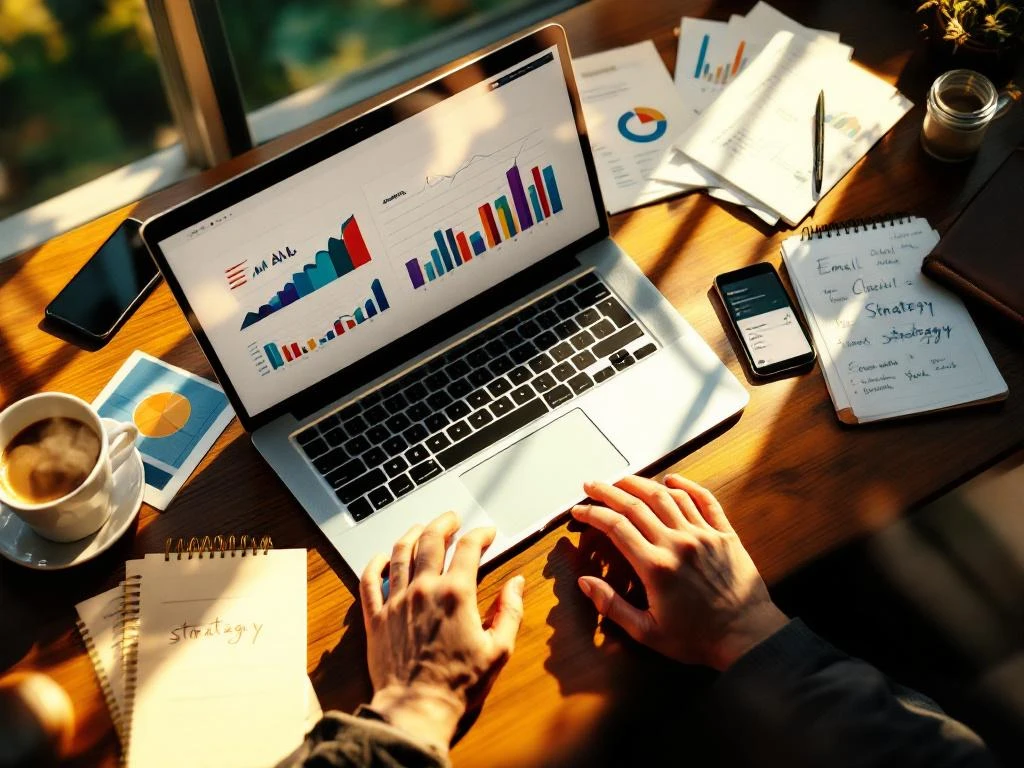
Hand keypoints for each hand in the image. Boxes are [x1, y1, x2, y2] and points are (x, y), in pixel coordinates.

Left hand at [359, 512, 524, 754]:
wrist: (417, 708)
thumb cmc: (458, 684)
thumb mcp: (498, 649)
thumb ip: (510, 611)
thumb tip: (516, 584)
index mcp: (456, 594)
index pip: (468, 548)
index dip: (480, 534)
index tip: (486, 533)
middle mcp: (424, 589)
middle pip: (431, 540)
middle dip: (444, 523)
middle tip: (452, 518)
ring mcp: (397, 601)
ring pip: (400, 552)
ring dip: (412, 534)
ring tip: (421, 527)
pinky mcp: (376, 617)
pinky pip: (369, 580)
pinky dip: (374, 563)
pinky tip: (381, 555)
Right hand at [571, 475, 787, 670]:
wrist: (747, 636)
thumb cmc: (697, 638)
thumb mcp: (647, 631)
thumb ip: (612, 606)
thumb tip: (585, 582)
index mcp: (656, 567)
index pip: (616, 527)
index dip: (593, 514)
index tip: (579, 511)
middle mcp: (678, 544)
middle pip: (636, 505)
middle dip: (608, 492)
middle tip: (592, 486)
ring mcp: (703, 535)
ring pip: (666, 496)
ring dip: (641, 484)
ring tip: (623, 480)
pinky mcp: (724, 534)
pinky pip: (704, 500)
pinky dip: (686, 486)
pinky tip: (672, 480)